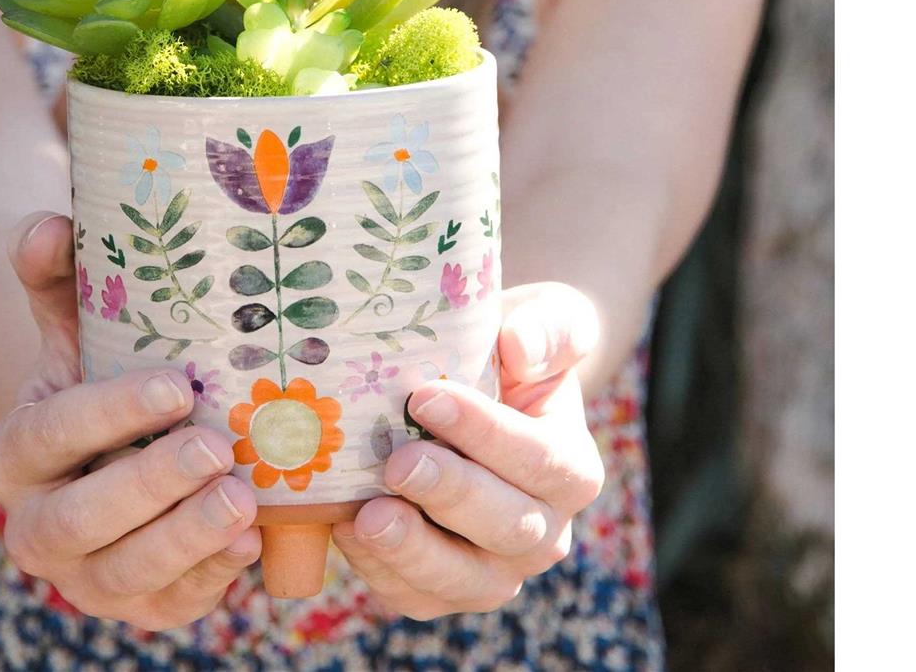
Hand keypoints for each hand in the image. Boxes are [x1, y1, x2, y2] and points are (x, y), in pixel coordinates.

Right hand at [0, 212, 261, 630]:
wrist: (117, 444)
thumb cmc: (101, 366)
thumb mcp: (76, 317)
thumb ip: (58, 269)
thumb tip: (51, 226)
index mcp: (13, 452)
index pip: (50, 434)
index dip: (109, 413)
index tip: (175, 386)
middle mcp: (35, 524)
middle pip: (78, 519)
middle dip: (149, 486)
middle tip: (219, 449)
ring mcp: (85, 577)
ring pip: (121, 576)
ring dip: (184, 540)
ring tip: (244, 502)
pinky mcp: (138, 608)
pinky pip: (168, 607)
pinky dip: (209, 580)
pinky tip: (252, 545)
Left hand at [330, 281, 604, 619]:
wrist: (473, 389)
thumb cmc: (509, 351)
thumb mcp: (544, 319)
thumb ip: (549, 328)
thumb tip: (521, 347)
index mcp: (572, 468)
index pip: (539, 459)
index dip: (484, 433)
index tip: (426, 397)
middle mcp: (545, 531)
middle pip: (509, 528)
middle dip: (449, 495)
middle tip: (396, 461)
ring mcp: (496, 569)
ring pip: (465, 580)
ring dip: (414, 552)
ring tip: (367, 517)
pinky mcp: (444, 589)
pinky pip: (417, 597)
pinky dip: (380, 571)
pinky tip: (343, 528)